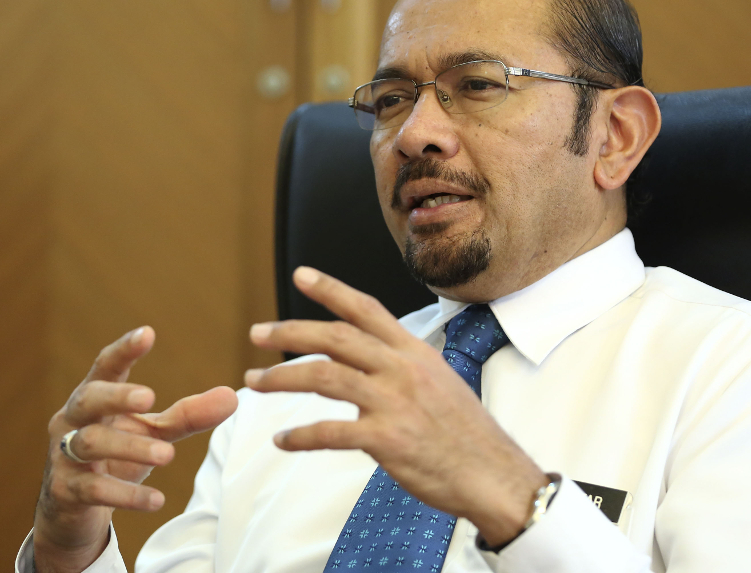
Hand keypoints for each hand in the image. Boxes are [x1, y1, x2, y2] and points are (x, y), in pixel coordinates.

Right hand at [33, 326, 237, 572]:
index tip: (147, 333)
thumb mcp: (152, 432)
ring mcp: (64, 454)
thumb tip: (233, 397)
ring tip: (168, 456)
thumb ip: (188, 415)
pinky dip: (127, 494)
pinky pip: (93, 490)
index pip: (105, 367)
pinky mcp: (65, 491)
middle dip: (117, 396)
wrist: (73, 509)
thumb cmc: (114, 455)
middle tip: (150, 398)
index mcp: (94, 396)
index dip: (124, 350)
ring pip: (91, 443)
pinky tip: (157, 500)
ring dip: (131, 448)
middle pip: (89, 399)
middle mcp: (73, 420)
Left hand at [244, 267, 547, 546]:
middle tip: (256, 332)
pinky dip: (300, 436)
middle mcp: (403, 370)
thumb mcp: (438, 382)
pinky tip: (282, 440)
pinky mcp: (388, 440)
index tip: (301, 275)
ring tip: (254, 384)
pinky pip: (330, 432)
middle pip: (336, 337)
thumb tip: (356, 356)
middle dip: (289, 331)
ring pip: (325, 377)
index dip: (331, 289)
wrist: (495, 476)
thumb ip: (398, 365)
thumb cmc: (465, 433)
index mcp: (415, 352)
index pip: (367, 309)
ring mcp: (395, 403)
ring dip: (282, 378)